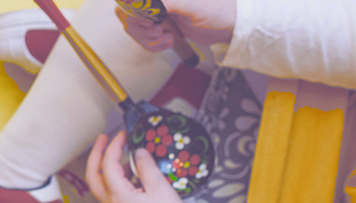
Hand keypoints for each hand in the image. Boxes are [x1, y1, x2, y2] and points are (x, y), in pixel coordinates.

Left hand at [85, 132, 188, 202]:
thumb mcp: (160, 187)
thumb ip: (146, 166)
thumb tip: (138, 152)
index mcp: (119, 197)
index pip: (108, 165)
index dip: (114, 146)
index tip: (122, 135)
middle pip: (93, 176)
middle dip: (95, 155)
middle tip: (103, 140)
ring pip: (102, 187)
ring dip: (109, 169)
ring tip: (126, 156)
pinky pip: (114, 196)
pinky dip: (118, 182)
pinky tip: (134, 176)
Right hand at [115, 0, 235, 52]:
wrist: (228, 26)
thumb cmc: (217, 9)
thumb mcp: (191, 5)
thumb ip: (166, 2)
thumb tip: (143, 2)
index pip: (131, 0)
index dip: (134, 10)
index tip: (148, 21)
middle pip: (127, 12)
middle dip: (140, 27)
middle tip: (157, 31)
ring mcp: (155, 10)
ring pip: (133, 26)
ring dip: (147, 38)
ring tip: (167, 38)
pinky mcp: (158, 24)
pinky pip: (142, 36)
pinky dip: (152, 44)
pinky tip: (169, 41)